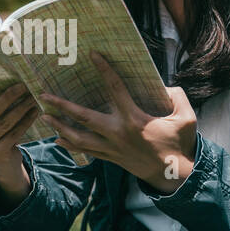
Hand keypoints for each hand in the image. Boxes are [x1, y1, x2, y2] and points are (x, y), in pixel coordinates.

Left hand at [37, 51, 197, 192]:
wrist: (173, 175)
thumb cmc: (179, 144)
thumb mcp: (186, 118)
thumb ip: (177, 97)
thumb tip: (165, 87)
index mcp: (134, 119)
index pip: (115, 89)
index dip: (104, 70)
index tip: (93, 55)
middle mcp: (118, 133)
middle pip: (84, 117)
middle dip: (62, 106)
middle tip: (43, 96)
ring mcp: (112, 148)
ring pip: (79, 137)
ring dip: (60, 126)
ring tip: (44, 117)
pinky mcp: (111, 158)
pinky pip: (86, 151)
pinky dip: (70, 145)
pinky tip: (58, 139)